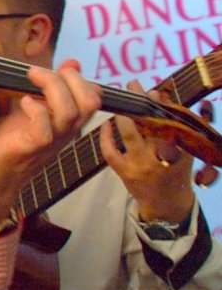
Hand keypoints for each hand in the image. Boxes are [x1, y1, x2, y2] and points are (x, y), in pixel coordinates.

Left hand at [0, 59, 101, 229]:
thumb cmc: (8, 146)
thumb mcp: (31, 112)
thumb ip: (50, 91)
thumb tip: (72, 63)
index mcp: (66, 124)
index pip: (94, 97)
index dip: (81, 78)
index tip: (57, 70)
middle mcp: (64, 133)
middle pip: (91, 101)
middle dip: (72, 78)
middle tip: (44, 72)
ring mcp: (49, 142)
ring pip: (71, 111)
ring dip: (52, 86)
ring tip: (31, 77)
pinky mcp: (29, 148)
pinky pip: (44, 129)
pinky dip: (35, 109)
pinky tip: (23, 103)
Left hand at [99, 80, 194, 222]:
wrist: (167, 204)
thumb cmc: (176, 172)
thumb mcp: (185, 150)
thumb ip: (175, 123)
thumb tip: (158, 93)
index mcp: (181, 150)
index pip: (171, 123)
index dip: (162, 105)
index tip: (155, 91)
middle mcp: (162, 157)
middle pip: (150, 125)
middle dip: (141, 103)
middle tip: (132, 85)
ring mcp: (141, 165)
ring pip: (130, 136)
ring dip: (123, 116)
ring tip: (119, 101)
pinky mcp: (125, 173)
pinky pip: (111, 153)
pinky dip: (106, 137)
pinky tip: (105, 125)